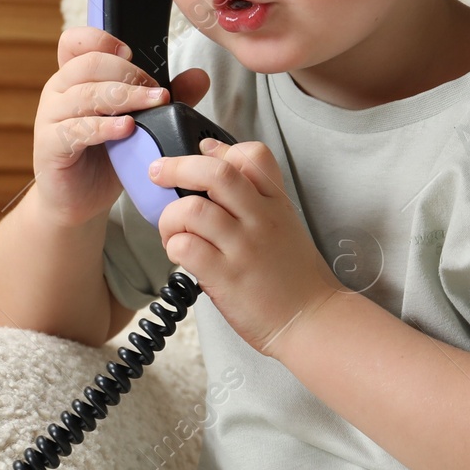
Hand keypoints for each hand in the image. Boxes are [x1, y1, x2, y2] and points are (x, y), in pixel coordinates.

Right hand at [32, 26, 210, 228]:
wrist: (79, 201)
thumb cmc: (105, 157)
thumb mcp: (139, 124)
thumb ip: (164, 97)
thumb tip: (199, 76)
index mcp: (75, 77)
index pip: (77, 42)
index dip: (102, 39)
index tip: (131, 53)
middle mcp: (59, 91)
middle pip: (89, 64)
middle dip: (130, 73)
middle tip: (158, 91)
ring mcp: (50, 117)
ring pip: (85, 94)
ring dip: (125, 96)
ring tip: (154, 105)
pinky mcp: (50, 145)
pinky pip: (76, 128)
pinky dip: (104, 126)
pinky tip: (127, 129)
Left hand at [150, 138, 344, 356]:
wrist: (312, 320)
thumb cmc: (293, 274)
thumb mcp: (283, 221)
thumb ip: (253, 189)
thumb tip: (210, 150)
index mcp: (275, 203)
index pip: (251, 155)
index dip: (219, 150)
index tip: (199, 155)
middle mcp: (260, 219)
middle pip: (216, 174)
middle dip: (178, 167)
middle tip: (157, 173)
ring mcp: (243, 248)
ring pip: (192, 210)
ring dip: (170, 217)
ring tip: (171, 231)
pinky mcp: (226, 277)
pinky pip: (186, 248)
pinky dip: (173, 247)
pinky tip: (180, 255)